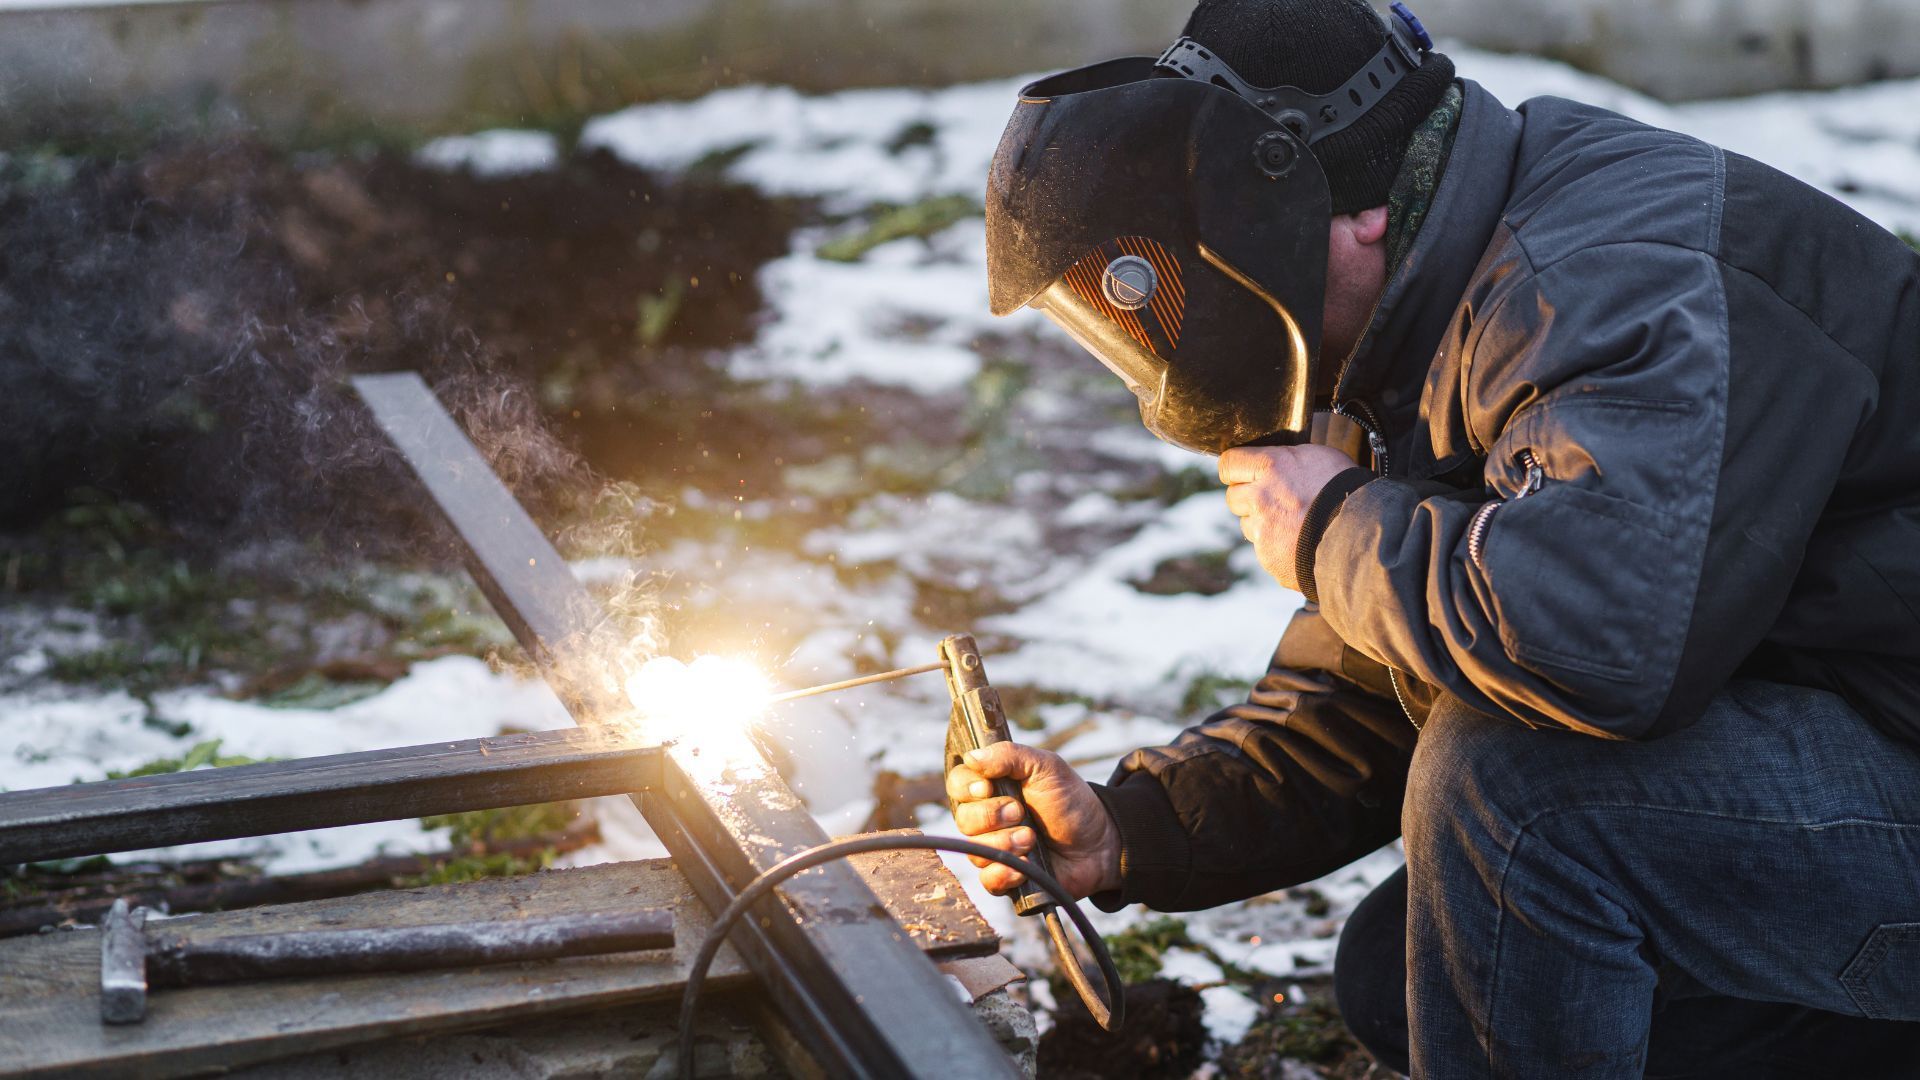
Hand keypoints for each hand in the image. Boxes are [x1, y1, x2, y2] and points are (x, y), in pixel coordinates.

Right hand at [946, 743, 1119, 899]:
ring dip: (1005, 843)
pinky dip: (1006, 872)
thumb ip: (1009, 756)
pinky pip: (988, 879)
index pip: (958, 785)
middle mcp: (988, 819)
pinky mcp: (1006, 877)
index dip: (967, 788)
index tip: (987, 787)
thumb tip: (972, 756)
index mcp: (992, 788)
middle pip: (963, 820)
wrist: (1100, 842)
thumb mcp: (1045, 767)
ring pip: (975, 851)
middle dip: (992, 816)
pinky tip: (1026, 864)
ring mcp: (995, 848)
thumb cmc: (1071, 801)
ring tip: (1032, 838)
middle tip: (1021, 812)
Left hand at [1219, 444, 1359, 591]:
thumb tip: (1273, 461)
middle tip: (1273, 499)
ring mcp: (1262, 530)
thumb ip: (1286, 460)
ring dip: (1262, 523)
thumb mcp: (1319, 457)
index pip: (1228, 463)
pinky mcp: (1268, 557)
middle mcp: (1260, 497)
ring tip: (1293, 523)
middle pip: (1233, 496)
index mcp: (1271, 467)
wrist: (1362, 535)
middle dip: (1249, 498)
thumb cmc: (1346, 489)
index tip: (1240, 473)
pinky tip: (1299, 541)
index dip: (1235, 469)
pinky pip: (1263, 549)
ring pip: (1247, 524)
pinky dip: (1276, 546)